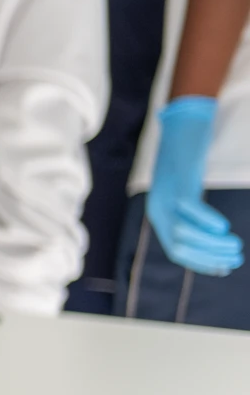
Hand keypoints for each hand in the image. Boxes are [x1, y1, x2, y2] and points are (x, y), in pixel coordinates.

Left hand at [147, 96, 242, 275]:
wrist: (181, 126)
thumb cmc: (187, 161)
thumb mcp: (187, 192)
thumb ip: (194, 214)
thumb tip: (215, 235)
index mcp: (161, 215)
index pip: (176, 251)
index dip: (200, 263)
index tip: (224, 268)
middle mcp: (158, 209)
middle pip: (179, 246)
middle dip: (208, 258)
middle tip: (235, 258)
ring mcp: (166, 195)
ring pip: (182, 232)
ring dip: (210, 244)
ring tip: (235, 246)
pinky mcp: (177, 180)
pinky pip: (186, 207)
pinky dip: (204, 220)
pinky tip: (222, 227)